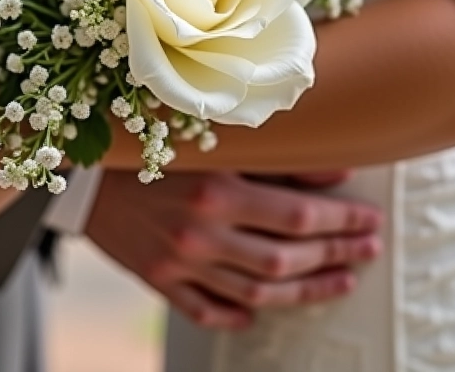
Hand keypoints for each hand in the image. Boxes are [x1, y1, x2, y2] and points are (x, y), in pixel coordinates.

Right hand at [86, 171, 381, 329]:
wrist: (83, 167)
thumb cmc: (149, 143)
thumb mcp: (212, 141)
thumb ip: (273, 159)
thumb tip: (335, 169)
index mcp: (216, 190)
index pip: (297, 216)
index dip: (341, 222)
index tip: (371, 220)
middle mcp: (201, 233)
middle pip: (285, 258)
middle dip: (337, 254)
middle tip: (370, 249)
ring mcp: (179, 264)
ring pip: (258, 292)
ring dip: (308, 290)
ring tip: (343, 281)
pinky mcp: (158, 281)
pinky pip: (208, 310)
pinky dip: (240, 313)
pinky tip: (264, 310)